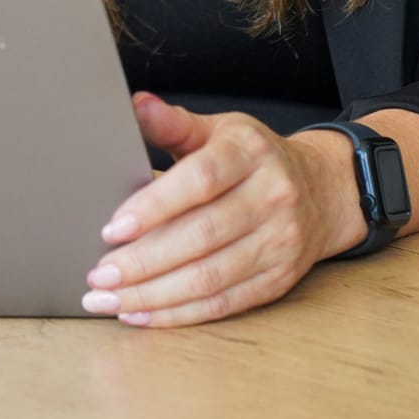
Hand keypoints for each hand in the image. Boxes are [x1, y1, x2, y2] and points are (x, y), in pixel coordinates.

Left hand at [83, 92, 363, 327]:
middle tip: (98, 276)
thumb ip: (174, 124)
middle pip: (201, 236)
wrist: (320, 190)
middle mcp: (271, 196)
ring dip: (153, 295)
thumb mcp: (219, 130)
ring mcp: (279, 241)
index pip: (201, 180)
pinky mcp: (278, 279)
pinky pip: (223, 303)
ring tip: (110, 300)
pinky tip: (142, 313)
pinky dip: (178, 313)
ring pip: (209, 278)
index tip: (112, 228)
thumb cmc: (253, 158)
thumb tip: (135, 105)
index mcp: (250, 152)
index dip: (154, 206)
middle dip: (143, 262)